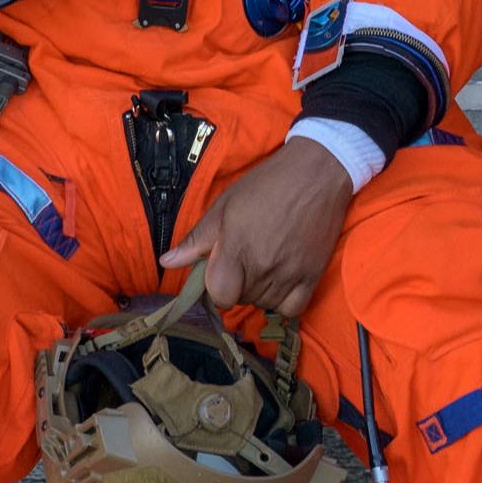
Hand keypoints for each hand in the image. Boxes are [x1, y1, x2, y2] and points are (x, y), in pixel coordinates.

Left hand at [162, 141, 354, 316]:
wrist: (316, 174)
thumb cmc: (266, 185)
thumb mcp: (224, 206)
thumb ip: (196, 239)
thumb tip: (166, 262)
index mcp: (236, 249)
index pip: (219, 295)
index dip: (215, 285)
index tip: (220, 268)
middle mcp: (263, 266)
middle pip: (241, 299)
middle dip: (237, 283)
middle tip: (244, 258)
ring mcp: (290, 274)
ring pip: (264, 304)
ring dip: (259, 291)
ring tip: (263, 263)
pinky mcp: (312, 276)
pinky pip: (292, 309)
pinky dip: (283, 301)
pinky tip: (280, 280)